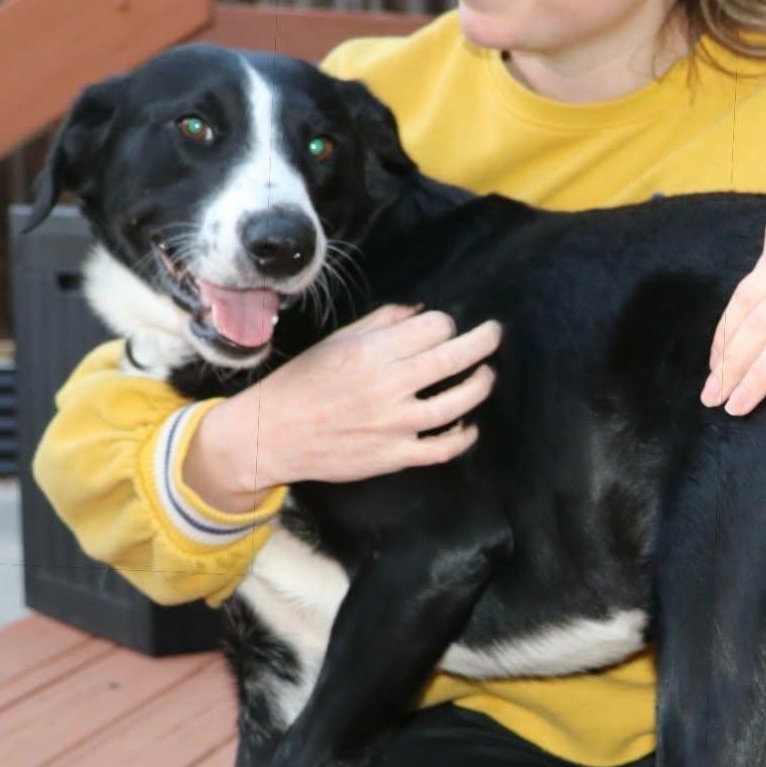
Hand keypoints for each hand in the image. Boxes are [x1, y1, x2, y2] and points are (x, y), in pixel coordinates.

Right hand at [184, 304, 501, 511]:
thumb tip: (419, 311)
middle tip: (494, 333)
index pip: (431, 328)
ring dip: (479, 385)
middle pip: (452, 357)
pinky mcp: (394, 456)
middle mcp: (387, 385)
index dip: (444, 323)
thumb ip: (379, 323)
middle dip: (482, 341)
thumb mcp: (335, 342)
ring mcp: (394, 424)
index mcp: (371, 352)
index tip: (444, 326)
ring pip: (456, 403)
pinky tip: (469, 425)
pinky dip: (463, 436)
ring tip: (488, 375)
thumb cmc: (301, 384)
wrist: (271, 435)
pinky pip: (441, 448)